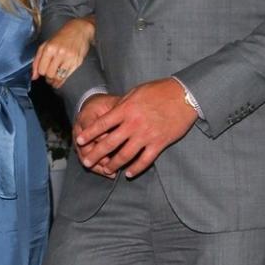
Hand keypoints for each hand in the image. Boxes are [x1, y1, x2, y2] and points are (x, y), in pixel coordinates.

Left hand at [33, 16, 95, 86]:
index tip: (42, 72)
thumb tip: (33, 76)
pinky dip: (62, 81)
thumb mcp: (46, 44)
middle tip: (48, 77)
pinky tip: (60, 80)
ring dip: (54, 81)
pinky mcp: (77, 62)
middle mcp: (60, 53)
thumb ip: (37, 60)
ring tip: (53, 80)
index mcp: (50, 48)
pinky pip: (67, 76)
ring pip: (58, 77)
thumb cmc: (61, 36)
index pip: (41, 69)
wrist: (79, 30)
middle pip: (50, 74)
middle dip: (48, 77)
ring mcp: (69, 58)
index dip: (41, 72)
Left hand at [75, 79, 197, 178]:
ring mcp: (147, 135)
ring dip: (114, 165)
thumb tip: (108, 116)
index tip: (80, 141)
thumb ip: (121, 106)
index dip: (89, 134)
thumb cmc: (159, 91)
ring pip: (125, 155)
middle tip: (86, 162)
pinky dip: (136, 169)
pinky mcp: (159, 143)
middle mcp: (134, 124)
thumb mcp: (136, 93)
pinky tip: (129, 173)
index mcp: (126, 110)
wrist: (185, 95)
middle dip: (96, 154)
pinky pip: (145, 160)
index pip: (102, 124)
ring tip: (106, 170)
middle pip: (110, 143)